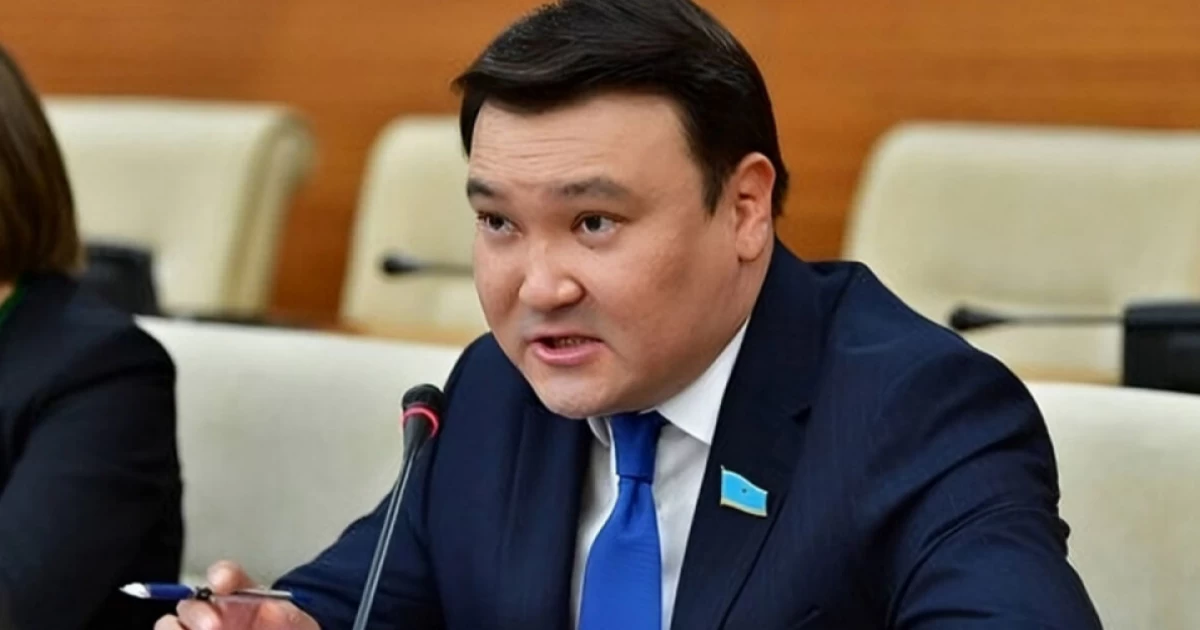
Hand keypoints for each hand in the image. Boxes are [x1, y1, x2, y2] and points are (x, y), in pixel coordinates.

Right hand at [154, 561, 318, 629]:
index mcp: (238, 596)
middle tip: (212, 626)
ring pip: (169, 625)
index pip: (226, 576)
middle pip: (191, 604)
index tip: (223, 582)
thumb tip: (279, 610)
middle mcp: (213, 613)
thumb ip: (288, 616)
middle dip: (198, 613)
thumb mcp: (293, 622)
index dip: (222, 575)